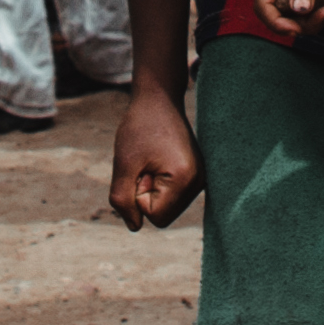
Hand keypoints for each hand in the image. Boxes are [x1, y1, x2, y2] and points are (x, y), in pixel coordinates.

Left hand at [107, 81, 201, 230]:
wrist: (159, 99)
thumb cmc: (139, 127)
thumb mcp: (123, 163)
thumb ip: (123, 199)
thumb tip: (134, 226)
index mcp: (186, 180)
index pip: (155, 217)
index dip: (138, 195)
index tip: (142, 166)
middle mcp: (200, 183)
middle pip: (162, 215)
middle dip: (146, 193)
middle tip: (146, 163)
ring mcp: (200, 179)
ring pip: (166, 206)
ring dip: (152, 188)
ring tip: (153, 160)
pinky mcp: (196, 174)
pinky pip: (171, 195)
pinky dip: (159, 182)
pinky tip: (159, 160)